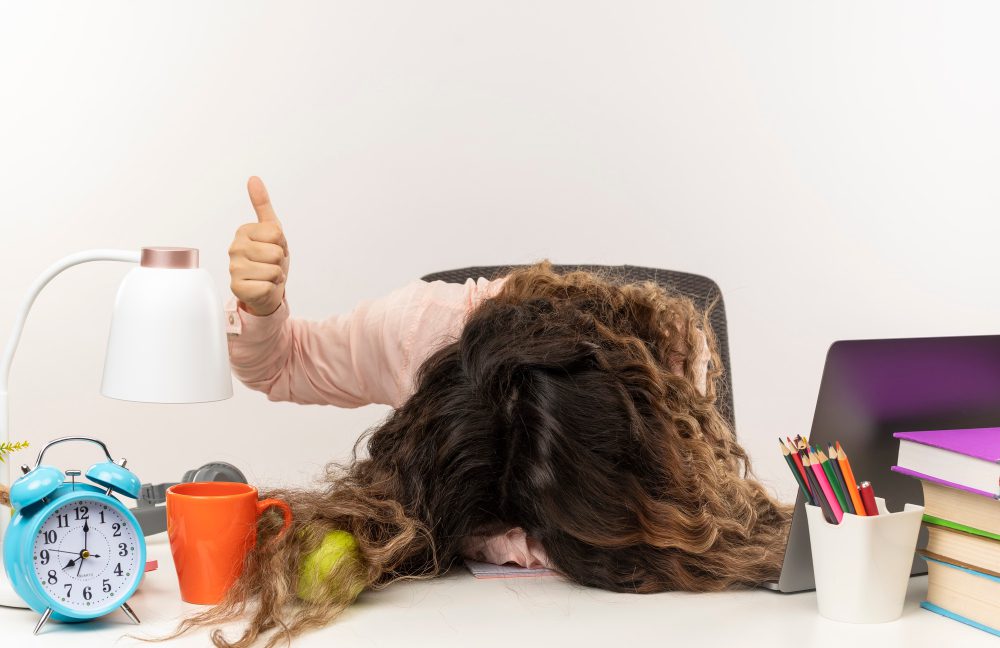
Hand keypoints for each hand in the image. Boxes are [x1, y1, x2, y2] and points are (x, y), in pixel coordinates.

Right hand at [228, 177, 289, 315]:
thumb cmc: (269, 259)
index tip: (272, 247)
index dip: (281, 244)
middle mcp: (234, 248)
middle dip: (279, 261)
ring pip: (273, 270)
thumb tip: (253, 178)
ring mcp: (234, 269)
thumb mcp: (272, 231)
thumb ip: (263, 204)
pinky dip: (270, 289)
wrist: (266, 288)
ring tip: (266, 275)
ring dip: (276, 276)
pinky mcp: (237, 288)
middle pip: (276, 252)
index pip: (277, 234)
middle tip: (270, 264)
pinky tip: (262, 287)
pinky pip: (267, 286)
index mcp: (243, 231)